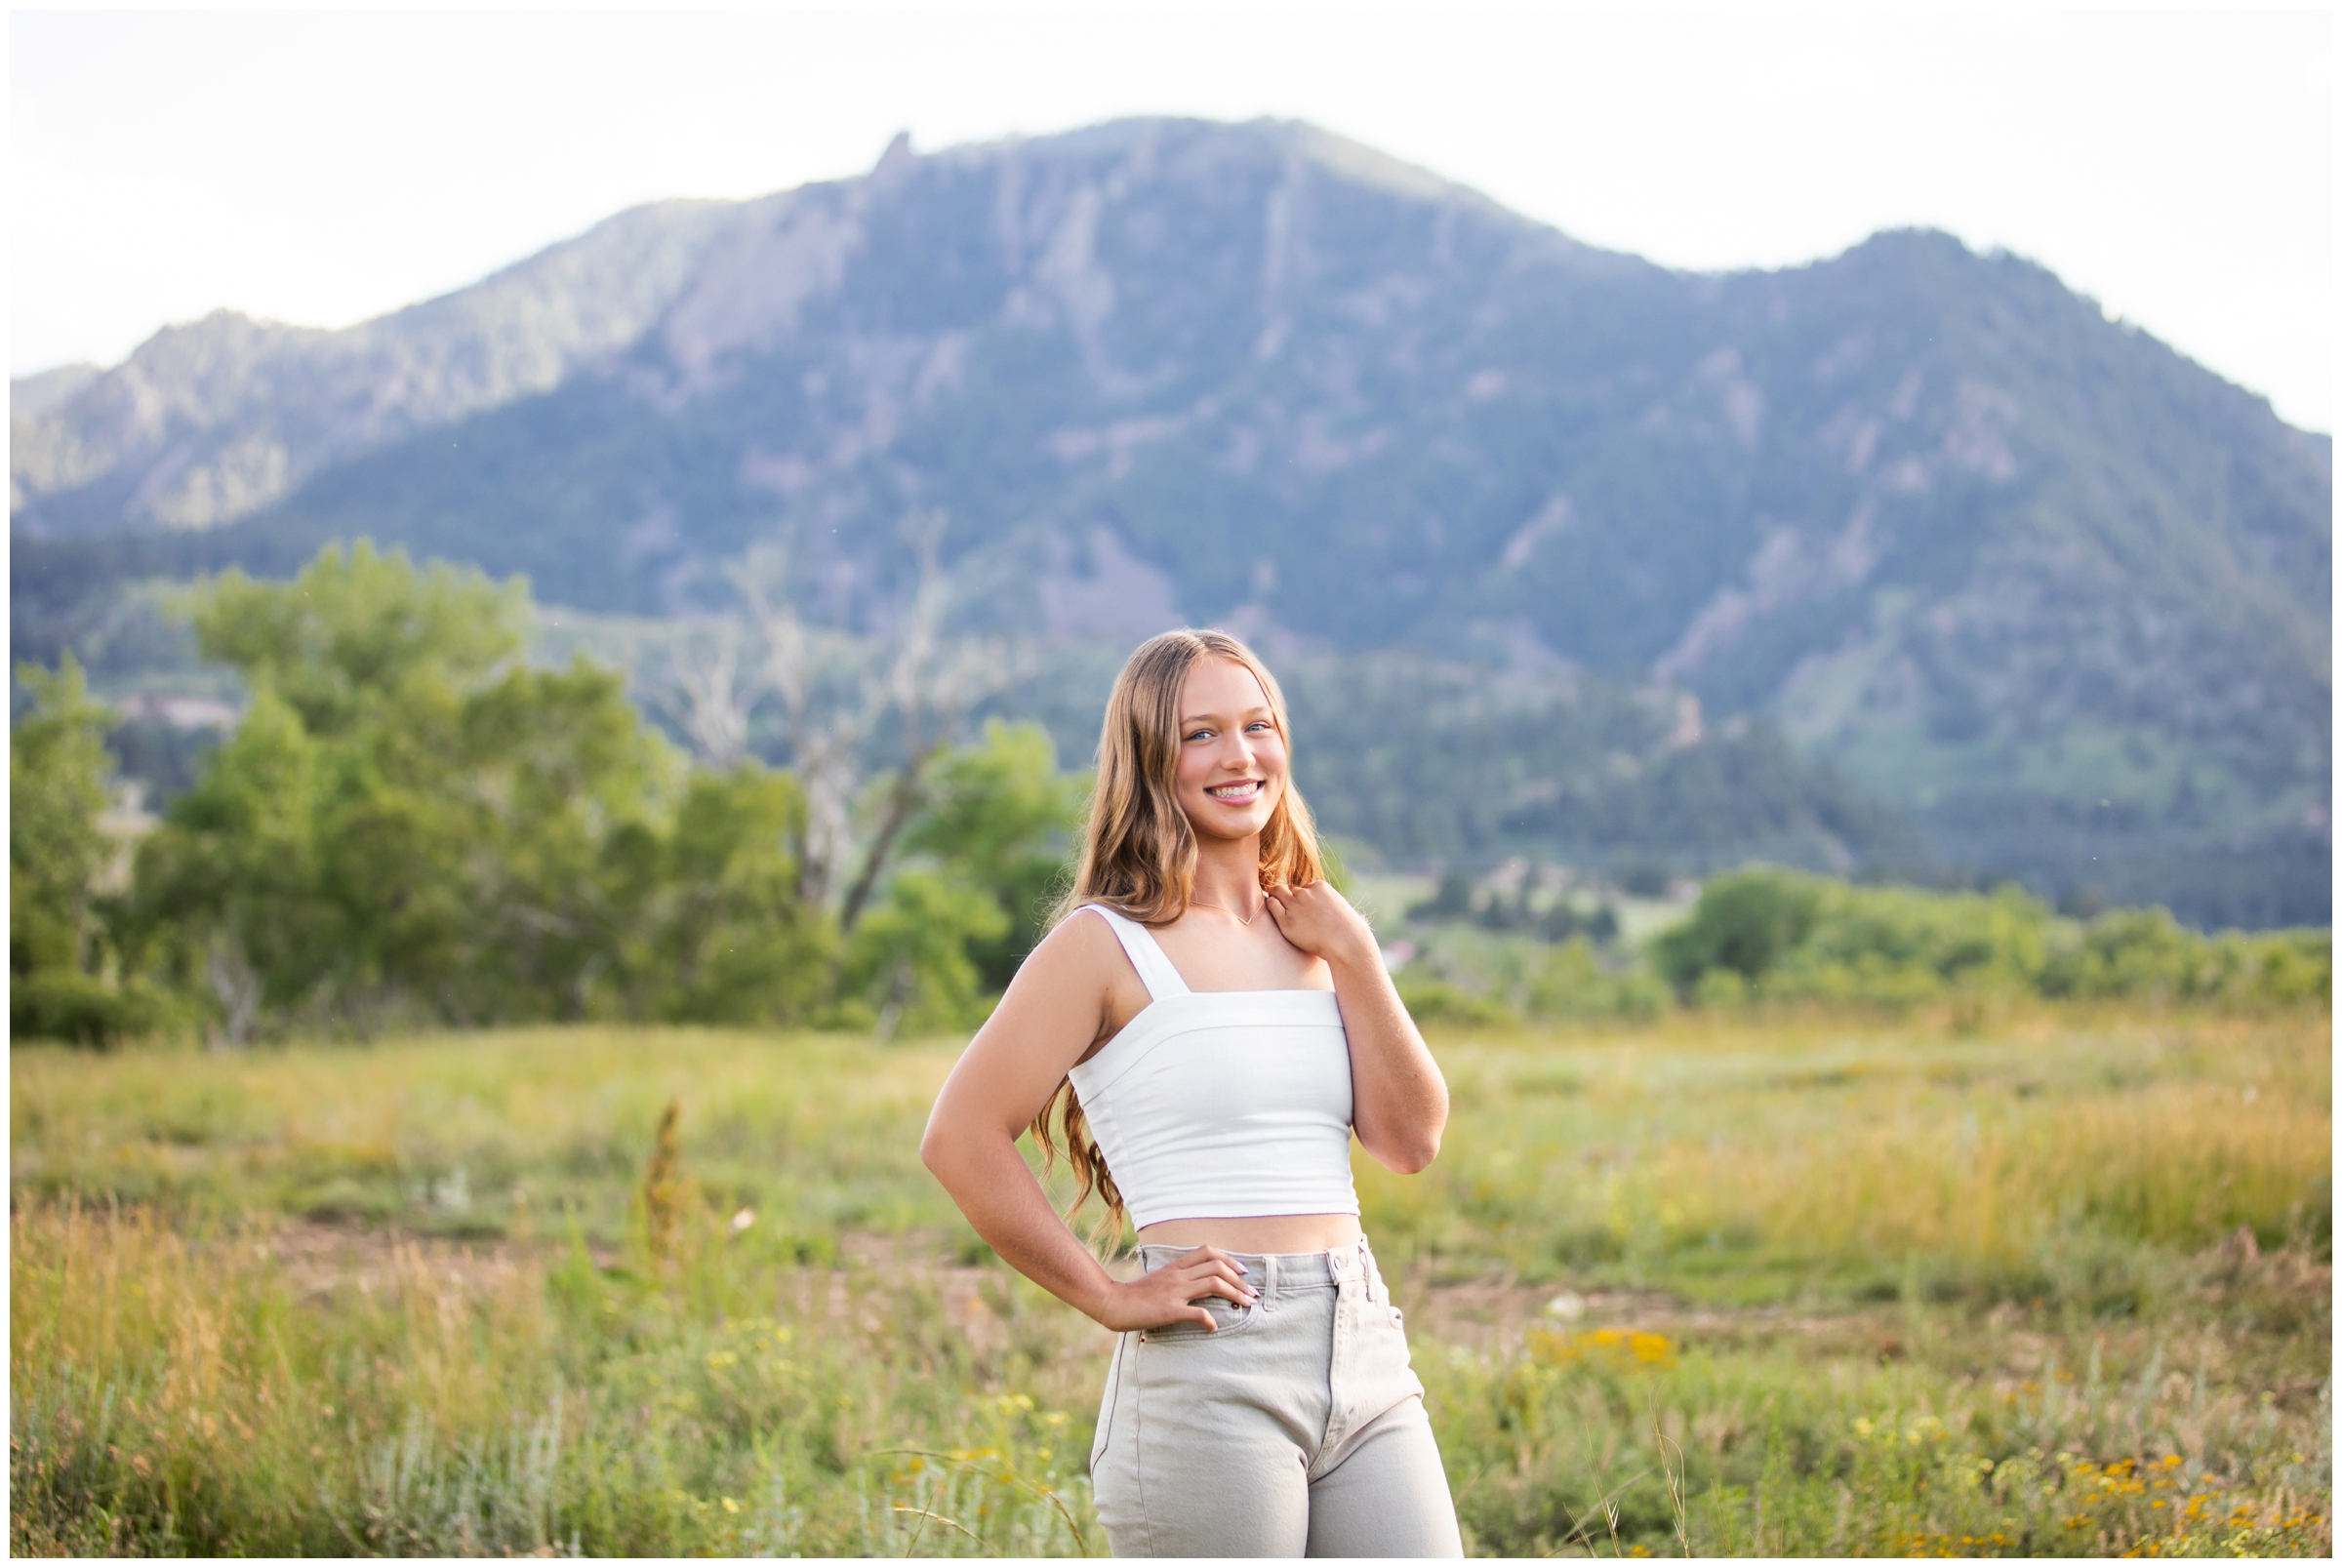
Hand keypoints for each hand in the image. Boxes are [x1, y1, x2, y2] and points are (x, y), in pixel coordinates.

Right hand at [1092, 1245, 1257, 1331]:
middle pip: (1217, 1267)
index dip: (1229, 1259)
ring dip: (1235, 1294)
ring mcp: (1175, 1292)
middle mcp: (1178, 1276)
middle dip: (1239, 1280)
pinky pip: (1197, 1312)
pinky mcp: (1170, 1310)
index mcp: (1175, 1267)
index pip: (1207, 1252)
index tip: (1242, 1271)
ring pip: (1214, 1284)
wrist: (1113, 1303)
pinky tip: (1214, 1327)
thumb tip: (1197, 1285)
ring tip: (1246, 1305)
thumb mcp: (1159, 1280)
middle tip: (1252, 1293)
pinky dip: (1210, 1320)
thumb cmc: (1136, 1295)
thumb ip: (1178, 1279)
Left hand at [1263, 880, 1377, 970]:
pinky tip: (1273, 912)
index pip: (1305, 887)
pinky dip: (1271, 906)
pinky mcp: (1286, 922)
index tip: (1305, 908)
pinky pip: (1272, 906)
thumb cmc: (1346, 930)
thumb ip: (1326, 903)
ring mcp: (1295, 906)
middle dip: (1287, 895)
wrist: (1346, 943)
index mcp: (1319, 887)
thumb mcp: (1338, 907)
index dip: (1303, 897)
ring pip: (1278, 892)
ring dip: (1276, 897)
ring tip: (1276, 906)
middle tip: (1286, 905)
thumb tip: (1318, 909)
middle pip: (1289, 889)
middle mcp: (1305, 894)